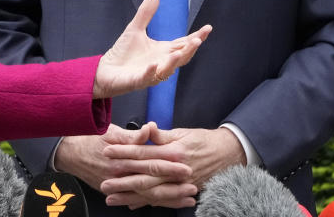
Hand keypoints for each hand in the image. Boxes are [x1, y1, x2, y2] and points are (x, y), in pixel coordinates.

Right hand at [55, 124, 190, 194]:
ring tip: (188, 200)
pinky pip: (136, 200)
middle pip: (152, 183)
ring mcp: (117, 186)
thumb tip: (151, 128)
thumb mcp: (110, 131)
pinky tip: (167, 204)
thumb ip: (133, 135)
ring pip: (147, 196)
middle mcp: (121, 175)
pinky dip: (152, 203)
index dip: (169, 165)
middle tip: (194, 187)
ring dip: (168, 199)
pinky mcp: (114, 192)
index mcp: (122, 158)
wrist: (68, 153)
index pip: (151, 162)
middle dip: (174, 186)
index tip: (187, 166)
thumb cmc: (90, 138)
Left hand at [92, 0, 211, 97]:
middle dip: (190, 49)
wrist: (106, 70)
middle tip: (198, 40)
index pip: (183, 43)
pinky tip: (153, 65)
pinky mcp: (137, 81)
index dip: (196, 37)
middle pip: (181, 57)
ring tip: (180, 52)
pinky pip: (146, 78)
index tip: (208, 28)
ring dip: (174, 62)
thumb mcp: (135, 28)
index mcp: (163, 51)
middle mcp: (161, 63)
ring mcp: (151, 73)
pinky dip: (151, 72)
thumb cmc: (123, 53)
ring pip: (167, 70)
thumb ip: (146, 13)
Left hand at [100, 126, 245, 208]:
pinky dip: (147, 204)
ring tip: (112, 198)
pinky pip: (163, 200)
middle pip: (144, 177)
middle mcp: (175, 170)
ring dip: (130, 196)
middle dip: (123, 180)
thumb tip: (147, 128)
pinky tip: (132, 205)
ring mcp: (180, 184)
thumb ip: (162, 135)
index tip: (106, 151)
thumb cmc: (203, 140)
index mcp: (173, 152)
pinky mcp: (184, 191)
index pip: (143, 152)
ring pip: (151, 193)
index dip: (124, 152)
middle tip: (104, 182)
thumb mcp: (182, 132)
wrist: (229, 154)